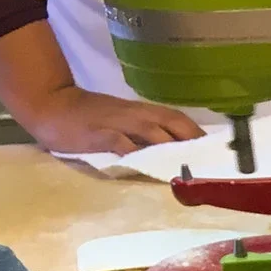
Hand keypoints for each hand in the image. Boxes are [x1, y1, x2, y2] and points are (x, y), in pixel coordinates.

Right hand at [25, 87, 202, 156]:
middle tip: (212, 162)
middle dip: (193, 141)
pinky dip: (134, 152)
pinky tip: (147, 165)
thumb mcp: (122, 123)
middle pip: (171, 122)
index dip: (199, 134)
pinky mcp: (98, 134)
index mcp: (142, 112)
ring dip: (170, 147)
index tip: (219, 151)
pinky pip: (119, 142)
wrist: (51, 104)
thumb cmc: (90, 117)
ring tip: (189, 166)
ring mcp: (116, 123)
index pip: (178, 119)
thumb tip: (173, 154)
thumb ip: (145, 136)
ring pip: (150, 130)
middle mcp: (134, 114)